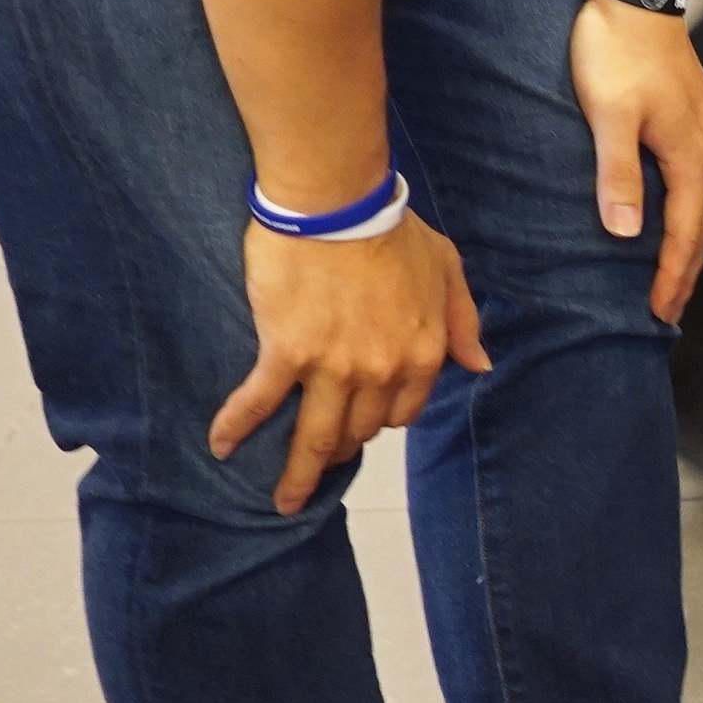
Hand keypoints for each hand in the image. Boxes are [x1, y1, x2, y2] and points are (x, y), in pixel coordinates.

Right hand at [210, 214, 490, 515]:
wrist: (338, 204)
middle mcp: (382, 371)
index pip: (403, 412)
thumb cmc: (393, 229)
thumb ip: (462, 322)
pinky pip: (260, 402)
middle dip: (341, 449)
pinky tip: (223, 449)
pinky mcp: (287, 352)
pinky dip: (238, 428)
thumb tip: (479, 366)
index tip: (362, 424)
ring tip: (283, 498)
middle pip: (360, 430)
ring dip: (298, 473)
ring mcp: (334, 367)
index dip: (382, 420)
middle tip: (319, 459)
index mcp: (423, 354)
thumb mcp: (448, 270)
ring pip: (316, 436)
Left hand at [569, 0, 702, 320]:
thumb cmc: (617, 52)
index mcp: (690, 157)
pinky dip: (692, 209)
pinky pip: (701, 179)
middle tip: (671, 308)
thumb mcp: (609, 117)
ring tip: (677, 271)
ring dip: (693, 241)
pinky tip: (679, 211)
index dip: (672, 276)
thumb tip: (624, 233)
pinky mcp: (698, 117)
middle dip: (688, 269)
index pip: (685, 234)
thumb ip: (617, 176)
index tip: (660, 312)